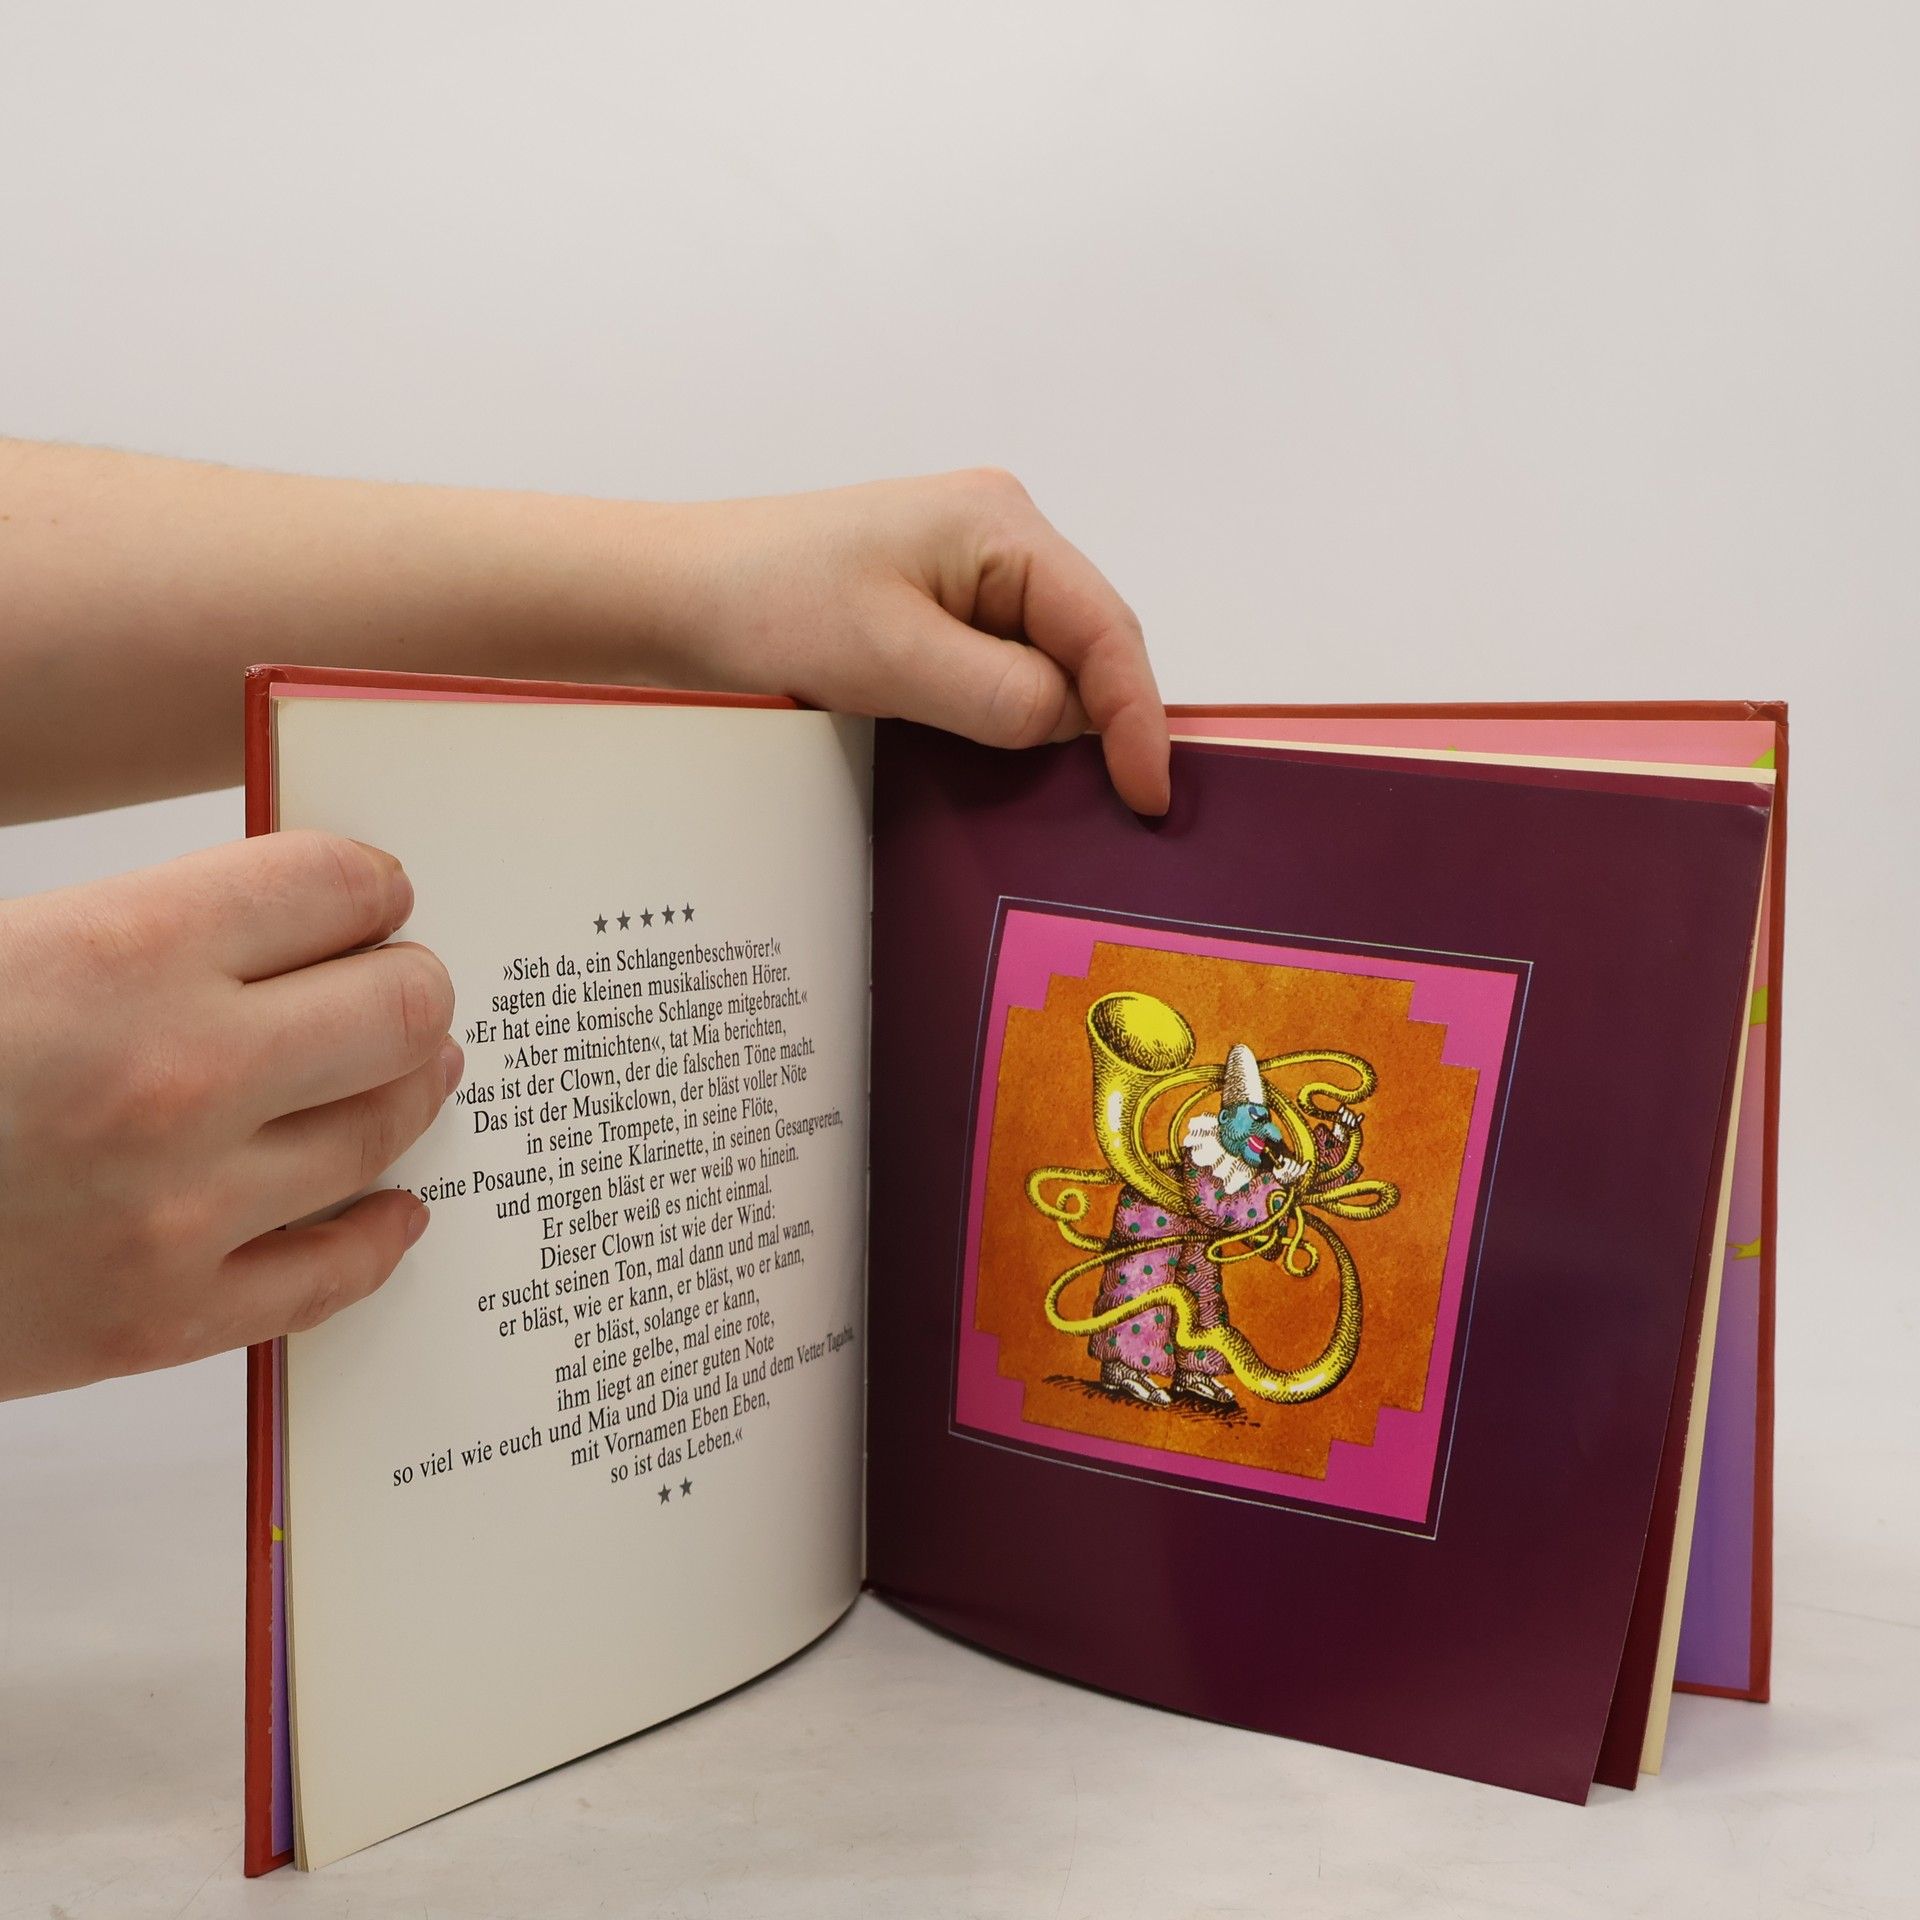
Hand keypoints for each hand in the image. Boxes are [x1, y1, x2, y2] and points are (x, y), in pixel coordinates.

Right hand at [0, 833, 458, 1397]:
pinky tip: (395, 1207)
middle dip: (411, 983)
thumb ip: (149, 925)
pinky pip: (332, 1276)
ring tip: (410, 1068)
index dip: (369, 885)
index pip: (338, 888)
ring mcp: (175, 1215)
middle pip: (400, 1009)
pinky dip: (379, 1234)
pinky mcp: (156, 1323)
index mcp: (118, 954)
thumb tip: (300, 916)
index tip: (372, 897)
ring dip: (409, 1090)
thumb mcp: (8, 943)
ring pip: (385, 1134)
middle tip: (403, 982)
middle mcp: (172, 1080)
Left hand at [651, 470, 1170, 813]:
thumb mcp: (893, 659)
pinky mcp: (935, 603)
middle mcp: (998, 534)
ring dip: (1051, 723)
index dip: (1137, 717)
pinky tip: (1000, 758)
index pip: (1108, 628)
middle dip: (1102, 721)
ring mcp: (967, 568)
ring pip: (1047, 659)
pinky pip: (1003, 664)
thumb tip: (1072, 725)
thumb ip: (1001, 696)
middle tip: (1112, 810)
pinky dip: (1009, 714)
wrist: (673, 592)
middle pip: (1088, 642)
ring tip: (1061, 793)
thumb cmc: (765, 603)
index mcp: (1001, 523)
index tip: (1147, 797)